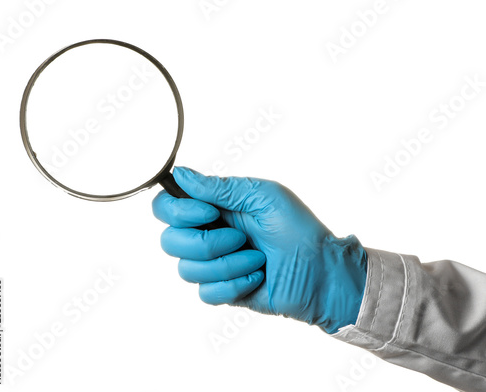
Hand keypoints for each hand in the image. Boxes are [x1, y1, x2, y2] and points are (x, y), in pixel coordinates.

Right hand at [153, 167, 366, 333]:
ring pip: (185, 270)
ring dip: (227, 264)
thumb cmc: (299, 231)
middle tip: (240, 237)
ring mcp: (214, 265)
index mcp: (214, 209)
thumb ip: (219, 188)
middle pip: (169, 241)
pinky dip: (233, 285)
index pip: (167, 207)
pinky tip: (256, 277)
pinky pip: (205, 293)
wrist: (322, 272)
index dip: (178, 211)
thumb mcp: (263, 196)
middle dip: (206, 242)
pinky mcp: (223, 291)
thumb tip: (180, 173)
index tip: (209, 212)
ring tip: (257, 259)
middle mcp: (209, 235)